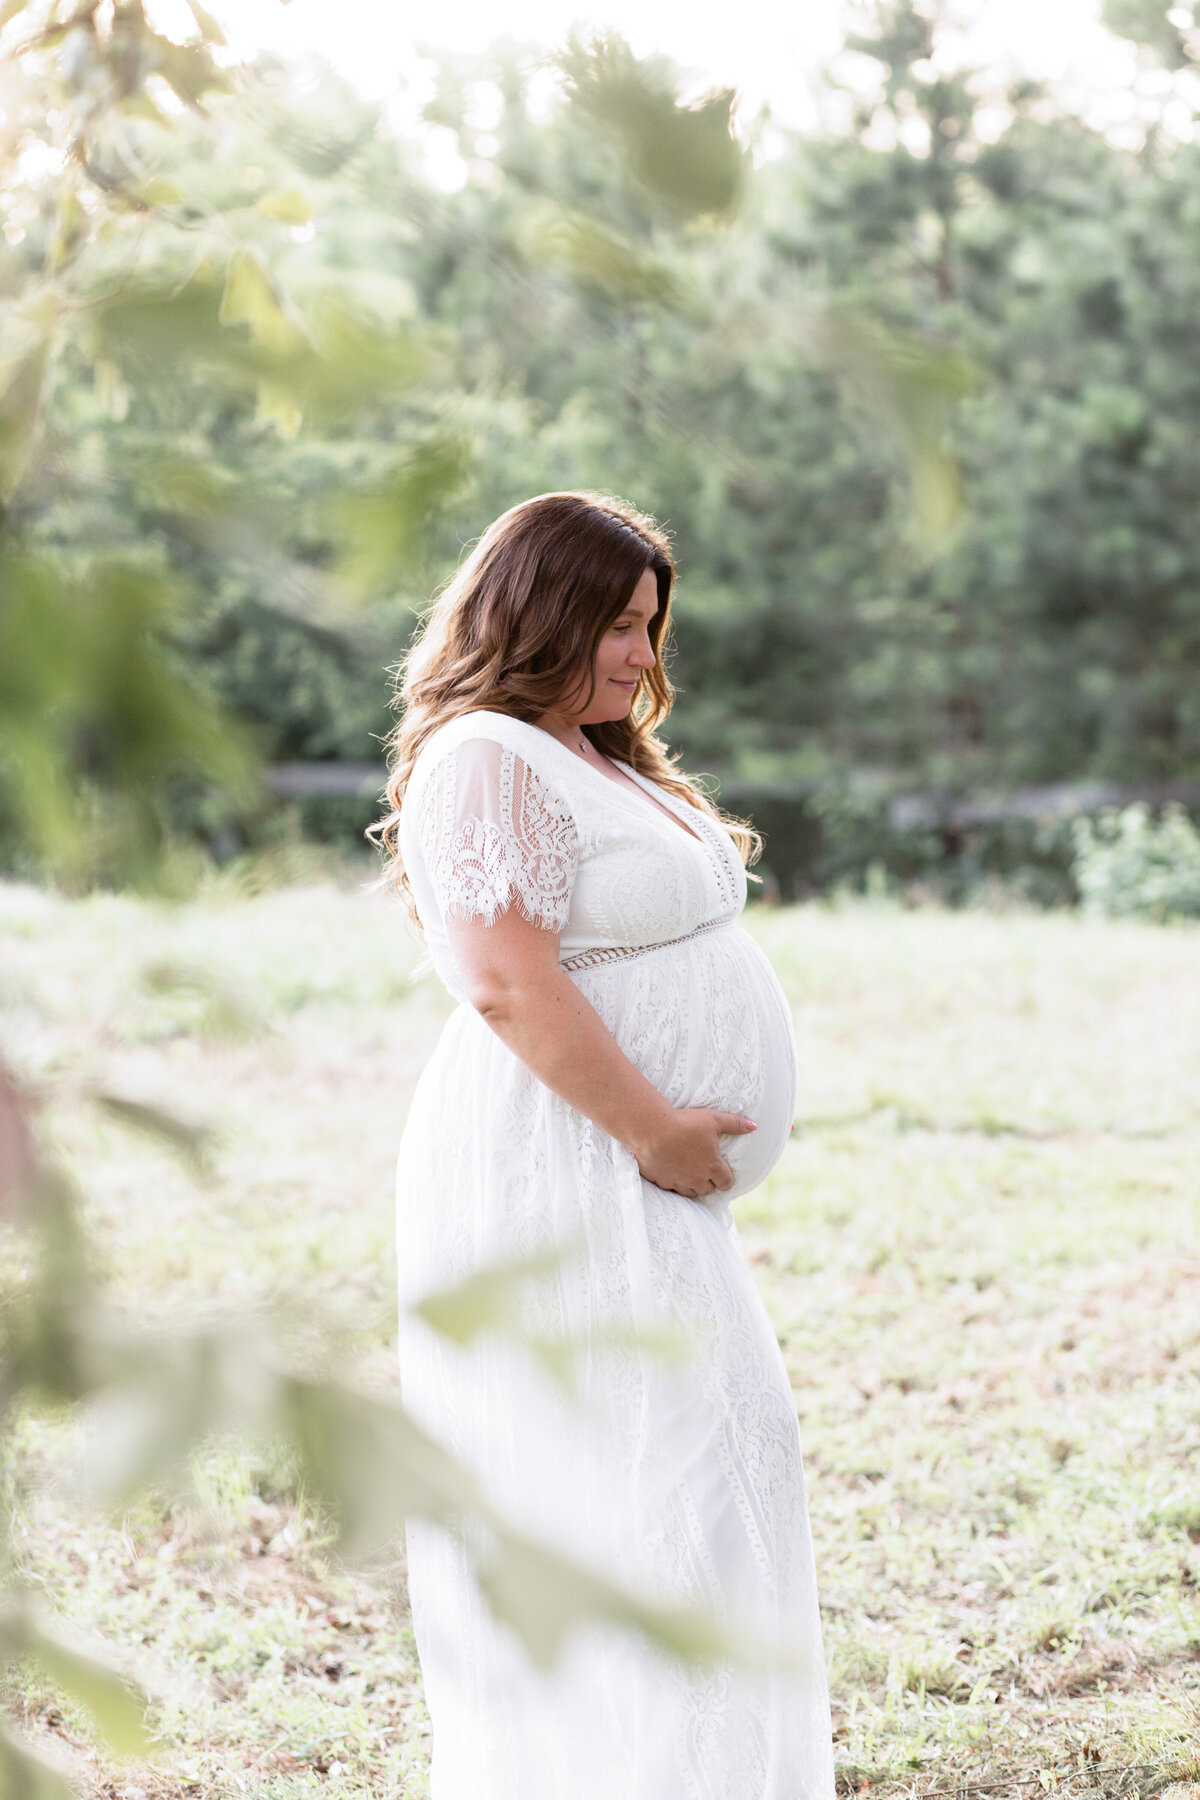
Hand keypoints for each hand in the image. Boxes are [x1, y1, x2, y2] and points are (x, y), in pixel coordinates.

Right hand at [633, 1108, 756, 1200]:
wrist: (652, 1130)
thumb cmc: (685, 1123)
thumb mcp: (713, 1119)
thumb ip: (735, 1124)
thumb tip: (754, 1125)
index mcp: (713, 1167)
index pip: (726, 1183)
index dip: (725, 1179)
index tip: (722, 1172)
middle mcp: (697, 1179)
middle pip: (708, 1190)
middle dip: (708, 1183)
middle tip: (704, 1170)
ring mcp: (679, 1182)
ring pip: (690, 1192)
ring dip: (692, 1185)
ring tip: (688, 1172)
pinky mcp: (662, 1182)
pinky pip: (671, 1187)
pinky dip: (673, 1181)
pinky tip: (670, 1170)